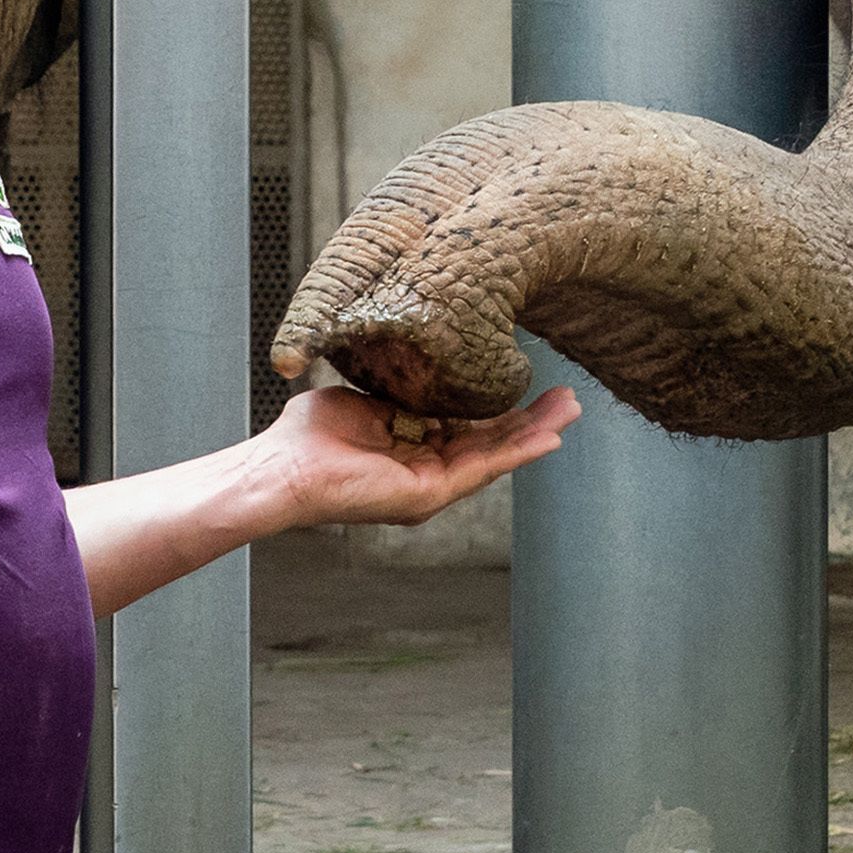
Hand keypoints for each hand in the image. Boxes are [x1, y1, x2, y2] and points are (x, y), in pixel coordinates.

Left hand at [256, 381, 581, 532]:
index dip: (502, 409)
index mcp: (413, 451)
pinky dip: (516, 452)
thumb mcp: (365, 398)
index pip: (468, 428)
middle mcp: (427, 472)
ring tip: (570, 412)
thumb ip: (397, 389)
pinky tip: (545, 438)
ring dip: (534, 434)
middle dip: (531, 421)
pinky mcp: (427, 494)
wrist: (283, 466)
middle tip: (568, 400)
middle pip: (491, 444)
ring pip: (495, 456)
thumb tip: (416, 359)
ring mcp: (430, 486)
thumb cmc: (308, 436)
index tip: (531, 386)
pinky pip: (481, 469)